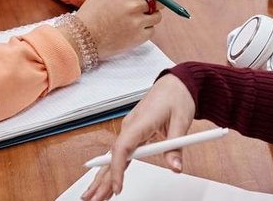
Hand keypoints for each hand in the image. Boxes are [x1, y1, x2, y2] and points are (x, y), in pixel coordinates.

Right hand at [70, 0, 165, 58]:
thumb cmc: (93, 10)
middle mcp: (136, 7)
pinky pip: (151, 30)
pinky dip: (144, 29)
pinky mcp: (140, 38)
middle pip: (159, 1)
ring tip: (129, 18)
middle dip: (152, 1)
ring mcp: (139, 24)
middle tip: (136, 5)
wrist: (82, 38)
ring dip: (148, 16)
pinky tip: (128, 28)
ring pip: (156, 16)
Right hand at [81, 74, 198, 200]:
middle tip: (92, 199)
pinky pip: (119, 154)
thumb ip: (175, 147)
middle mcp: (130, 127)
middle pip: (112, 157)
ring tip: (92, 196)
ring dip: (102, 177)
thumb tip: (175, 167)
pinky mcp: (133, 134)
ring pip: (112, 158)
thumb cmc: (176, 97)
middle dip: (101, 179)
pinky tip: (104, 182)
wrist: (176, 83)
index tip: (117, 187)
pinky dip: (111, 169)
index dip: (117, 170)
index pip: (122, 149)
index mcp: (139, 122)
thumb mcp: (181, 121)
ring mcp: (129, 130)